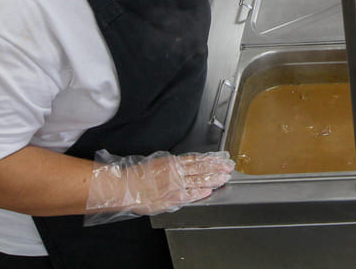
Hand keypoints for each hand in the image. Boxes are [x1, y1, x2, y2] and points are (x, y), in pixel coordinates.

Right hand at [85, 150, 233, 223]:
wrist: (126, 187)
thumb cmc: (137, 175)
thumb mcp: (156, 163)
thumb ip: (170, 165)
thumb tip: (182, 164)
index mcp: (173, 162)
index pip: (196, 159)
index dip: (210, 159)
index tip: (221, 157)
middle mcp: (176, 172)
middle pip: (201, 169)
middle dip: (216, 167)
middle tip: (229, 166)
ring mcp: (175, 185)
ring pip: (198, 180)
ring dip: (213, 179)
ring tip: (224, 177)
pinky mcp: (171, 197)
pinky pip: (188, 195)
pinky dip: (199, 193)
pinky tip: (209, 191)